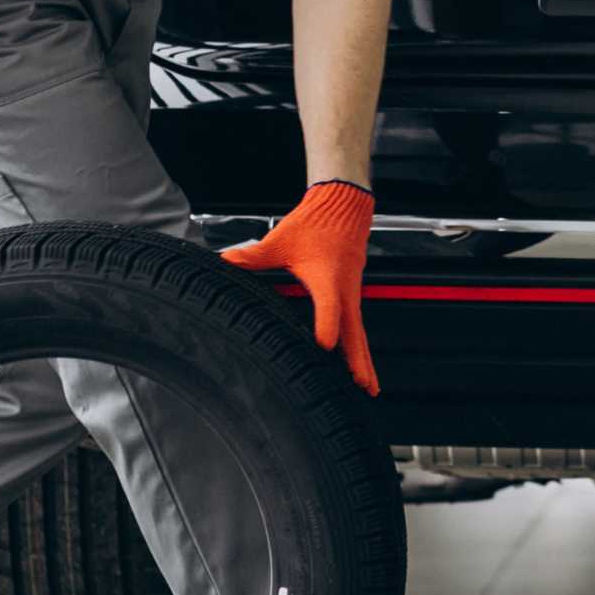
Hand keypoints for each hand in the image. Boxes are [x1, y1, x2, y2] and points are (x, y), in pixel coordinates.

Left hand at [221, 180, 378, 394]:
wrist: (341, 207)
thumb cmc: (314, 224)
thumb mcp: (281, 240)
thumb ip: (254, 256)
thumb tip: (226, 261)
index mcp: (327, 277)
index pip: (329, 306)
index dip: (327, 326)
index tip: (326, 346)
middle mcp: (344, 289)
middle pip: (354, 331)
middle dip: (358, 360)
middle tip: (364, 386)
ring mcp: (352, 293)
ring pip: (359, 332)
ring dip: (363, 359)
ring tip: (368, 387)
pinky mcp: (351, 294)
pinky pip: (357, 325)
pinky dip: (359, 345)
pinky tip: (355, 362)